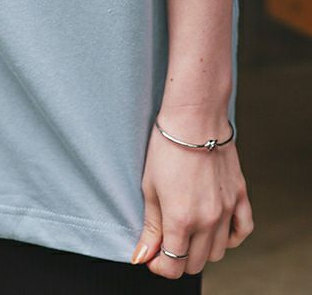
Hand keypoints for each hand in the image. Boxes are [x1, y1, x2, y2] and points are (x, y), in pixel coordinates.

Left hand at [131, 109, 253, 278]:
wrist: (194, 119)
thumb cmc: (166, 148)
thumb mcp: (150, 188)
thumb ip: (150, 226)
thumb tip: (142, 256)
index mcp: (181, 219)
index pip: (173, 266)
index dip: (159, 266)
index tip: (151, 256)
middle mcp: (208, 220)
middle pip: (195, 263)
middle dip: (177, 259)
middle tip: (165, 242)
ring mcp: (227, 210)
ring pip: (218, 252)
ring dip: (201, 250)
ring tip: (187, 231)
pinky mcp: (240, 197)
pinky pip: (242, 231)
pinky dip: (230, 237)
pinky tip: (216, 229)